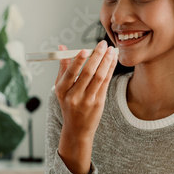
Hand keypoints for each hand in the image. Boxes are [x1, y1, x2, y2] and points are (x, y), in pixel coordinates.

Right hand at [54, 41, 117, 173]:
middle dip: (96, 56)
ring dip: (106, 61)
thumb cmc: (68, 104)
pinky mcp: (98, 103)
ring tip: (110, 50)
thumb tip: (62, 47)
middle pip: (87, 73)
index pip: (70, 73)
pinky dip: (110, 69)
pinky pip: (105, 82)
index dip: (78, 61)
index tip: (86, 49)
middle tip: (102, 44)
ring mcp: (87, 101)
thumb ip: (63, 67)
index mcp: (61, 91)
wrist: (77, 128)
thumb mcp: (61, 88)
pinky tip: (112, 60)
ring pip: (99, 77)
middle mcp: (74, 96)